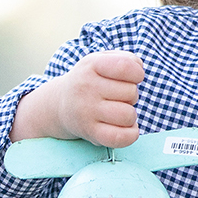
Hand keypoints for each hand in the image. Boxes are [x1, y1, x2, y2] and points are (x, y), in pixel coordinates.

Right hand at [12, 51, 144, 147]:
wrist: (59, 105)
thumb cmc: (90, 80)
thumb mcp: (101, 60)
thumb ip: (126, 59)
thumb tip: (139, 70)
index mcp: (91, 65)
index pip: (125, 67)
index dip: (137, 73)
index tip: (133, 77)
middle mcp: (86, 87)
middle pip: (131, 92)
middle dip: (131, 95)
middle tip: (117, 97)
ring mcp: (86, 111)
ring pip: (128, 115)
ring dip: (130, 115)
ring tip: (118, 111)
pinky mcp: (90, 132)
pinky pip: (120, 138)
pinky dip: (131, 134)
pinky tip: (125, 127)